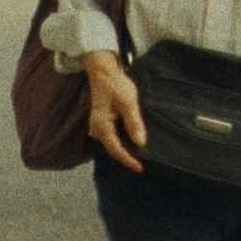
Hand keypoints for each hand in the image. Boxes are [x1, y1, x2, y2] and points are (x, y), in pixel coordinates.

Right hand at [83, 49, 145, 173]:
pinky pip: (113, 136)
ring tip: (140, 157)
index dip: (128, 160)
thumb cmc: (116, 85)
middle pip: (113, 148)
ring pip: (113, 143)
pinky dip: (122, 140)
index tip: (140, 168)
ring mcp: (98, 126)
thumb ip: (134, 123)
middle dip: (127, 157)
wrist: (104, 72)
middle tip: (143, 165)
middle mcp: (97, 129)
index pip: (116, 149)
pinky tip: (133, 142)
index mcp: (102, 126)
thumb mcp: (128, 103)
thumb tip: (140, 142)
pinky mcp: (103, 122)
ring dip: (125, 149)